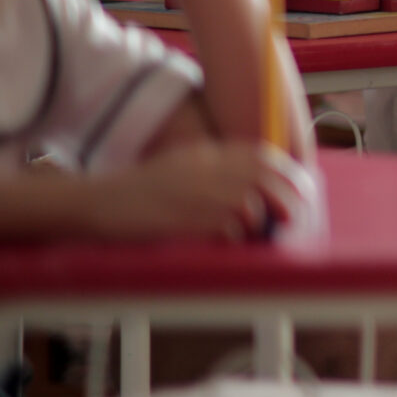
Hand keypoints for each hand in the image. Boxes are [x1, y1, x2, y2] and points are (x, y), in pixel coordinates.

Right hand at [84, 141, 309, 240]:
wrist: (97, 203)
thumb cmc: (138, 191)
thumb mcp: (181, 166)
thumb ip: (215, 170)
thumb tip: (254, 188)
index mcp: (206, 154)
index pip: (260, 156)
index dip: (285, 172)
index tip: (298, 187)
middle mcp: (206, 169)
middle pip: (264, 178)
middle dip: (286, 197)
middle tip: (292, 215)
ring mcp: (197, 193)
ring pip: (250, 205)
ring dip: (260, 222)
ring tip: (258, 233)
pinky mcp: (187, 219)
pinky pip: (227, 229)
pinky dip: (234, 238)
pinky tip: (227, 242)